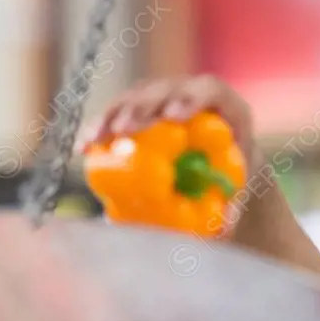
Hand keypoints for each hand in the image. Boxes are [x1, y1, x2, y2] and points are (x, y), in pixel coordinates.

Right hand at [77, 75, 263, 234]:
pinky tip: (83, 147)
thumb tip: (223, 229)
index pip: (209, 91)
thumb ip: (232, 209)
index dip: (190, 99)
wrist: (215, 169)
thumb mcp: (237, 193)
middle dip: (141, 107)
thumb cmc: (232, 181)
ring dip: (112, 116)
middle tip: (124, 130)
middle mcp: (193, 95)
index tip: (171, 117)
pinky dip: (99, 128)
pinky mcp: (140, 107)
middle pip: (165, 91)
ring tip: (94, 140)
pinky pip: (116, 113)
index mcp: (225, 106)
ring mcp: (164, 98)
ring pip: (134, 98)